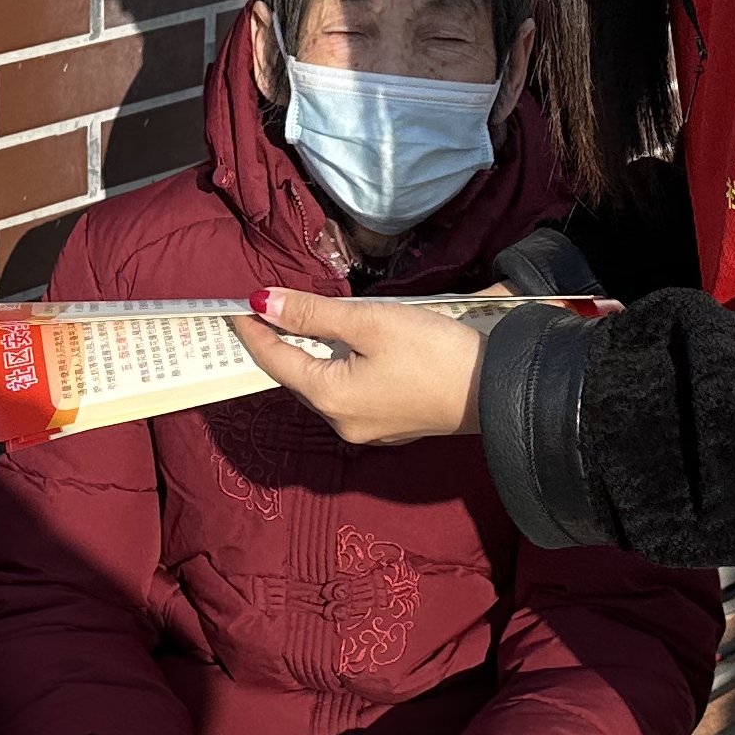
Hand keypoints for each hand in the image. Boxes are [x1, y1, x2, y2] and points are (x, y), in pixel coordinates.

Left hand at [234, 290, 484, 446]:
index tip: (237, 305)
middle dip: (281, 343)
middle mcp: (341, 422)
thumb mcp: (368, 321)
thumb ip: (312, 314)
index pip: (275, 360)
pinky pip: (350, 394)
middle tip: (265, 310)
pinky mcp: (392, 427)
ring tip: (302, 324)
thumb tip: (263, 303)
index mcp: (329, 396)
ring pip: (324, 386)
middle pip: (298, 377)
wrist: (497, 391)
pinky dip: (339, 370)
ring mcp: (368, 430)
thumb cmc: (433, 352)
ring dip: (312, 357)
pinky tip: (348, 351)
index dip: (253, 330)